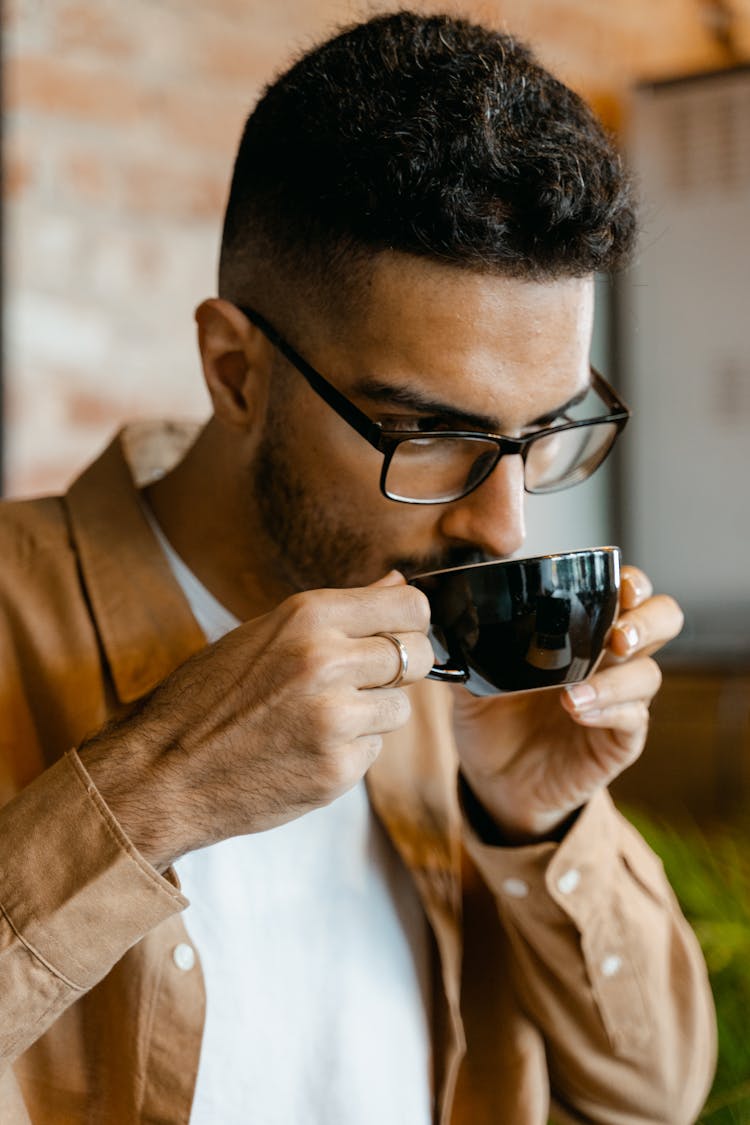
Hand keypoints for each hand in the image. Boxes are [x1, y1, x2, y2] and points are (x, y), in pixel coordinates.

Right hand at [81, 572, 432, 869]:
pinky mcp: (338, 770)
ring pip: (401, 706)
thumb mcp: (264, 634)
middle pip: (417, 655)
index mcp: (308, 616)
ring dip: (374, 713)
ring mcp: (335, 719)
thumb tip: (397, 583)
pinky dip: (351, 750)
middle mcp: (326, 661)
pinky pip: (375, 750)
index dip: (412, 621)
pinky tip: (307, 748)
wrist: (161, 773)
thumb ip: (338, 611)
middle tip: (363, 681)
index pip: (410, 605)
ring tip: (321, 717)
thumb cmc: (204, 698)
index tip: (401, 633)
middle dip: (400, 668)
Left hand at [452, 566, 682, 843]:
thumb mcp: (472, 678)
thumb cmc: (492, 721)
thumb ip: (468, 647)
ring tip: (574, 690)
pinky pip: (632, 719)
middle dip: (647, 619)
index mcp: (581, 631)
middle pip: (662, 621)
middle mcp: (609, 659)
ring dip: (618, 677)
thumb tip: (443, 614)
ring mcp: (620, 699)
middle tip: (617, 634)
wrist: (495, 782)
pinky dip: (608, 710)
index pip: (626, 591)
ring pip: (649, 673)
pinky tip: (577, 710)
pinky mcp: (619, 740)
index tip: (615, 583)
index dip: (630, 581)